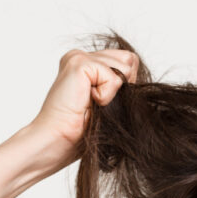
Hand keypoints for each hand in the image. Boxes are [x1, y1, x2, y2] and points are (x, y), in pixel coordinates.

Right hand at [30, 48, 139, 167]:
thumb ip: (121, 84)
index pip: (128, 61)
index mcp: (88, 64)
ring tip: (91, 105)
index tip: (104, 103)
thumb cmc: (80, 131)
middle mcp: (81, 56)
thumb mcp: (108, 103)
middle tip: (97, 104)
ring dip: (113, 94)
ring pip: (125, 67)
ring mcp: (78, 57)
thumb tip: (138, 75)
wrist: (58, 141)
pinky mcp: (79, 63)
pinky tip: (87, 103)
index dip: (127, 85)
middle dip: (123, 86)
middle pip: (130, 60)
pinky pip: (114, 77)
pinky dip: (106, 96)